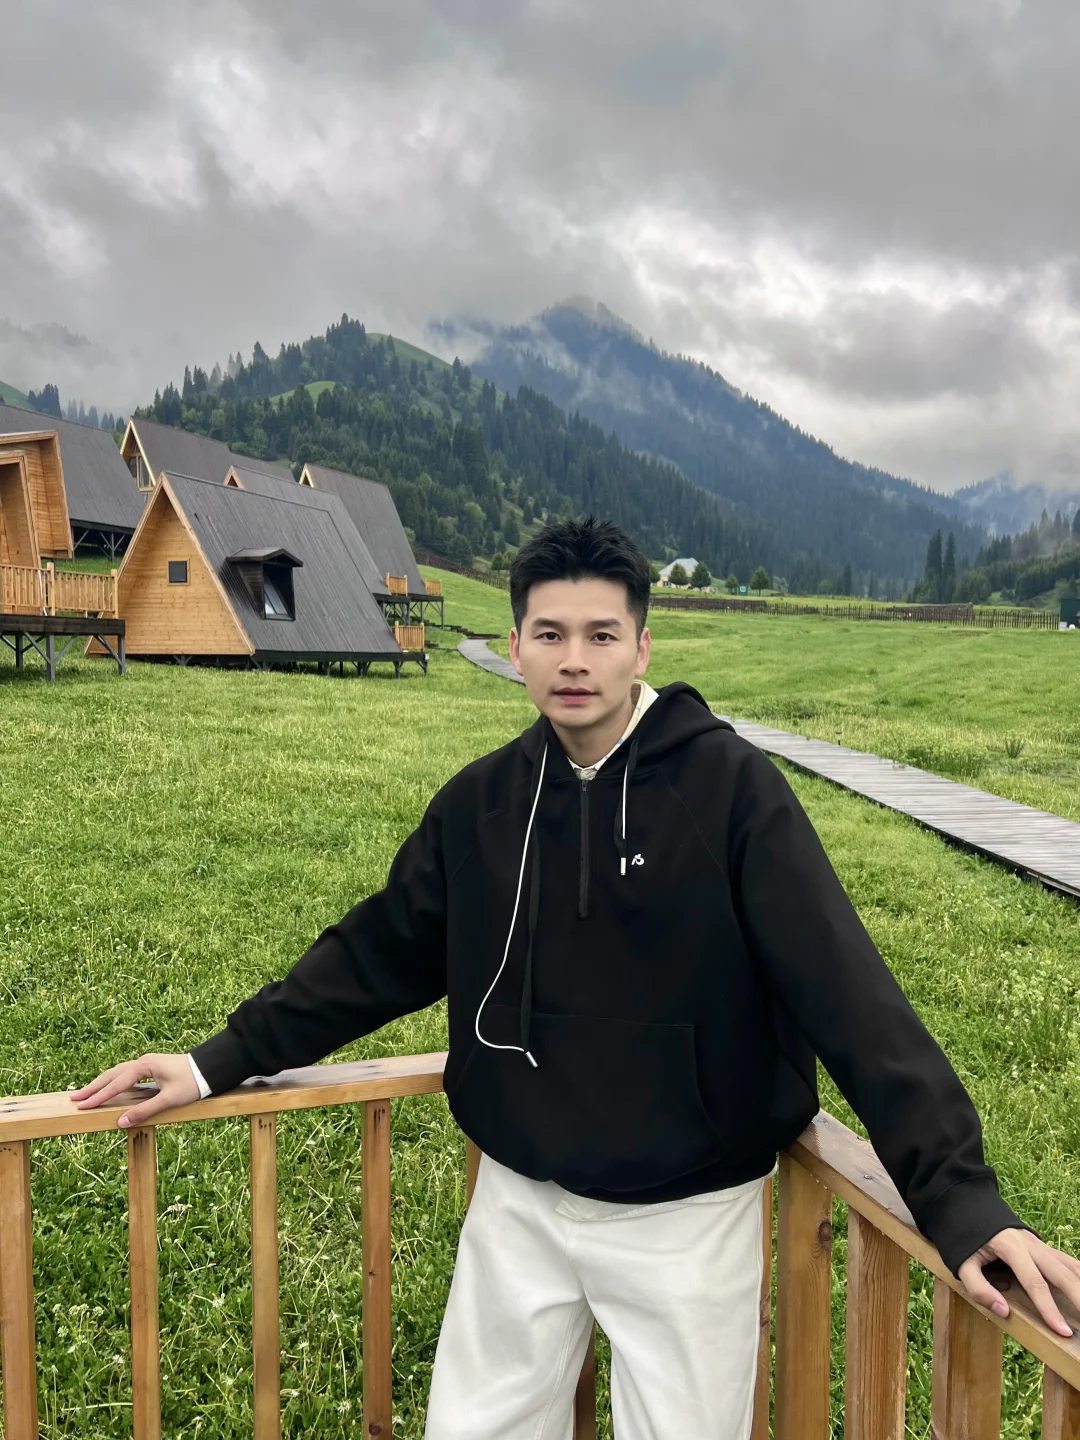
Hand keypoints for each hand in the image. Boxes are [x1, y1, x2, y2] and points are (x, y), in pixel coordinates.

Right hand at [70, 1053, 200, 1128]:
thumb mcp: (169, 1099)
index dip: (99, 1096)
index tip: (82, 1106)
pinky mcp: (150, 1067)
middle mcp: (143, 1062)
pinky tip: (108, 1088)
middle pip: (112, 1075)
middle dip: (93, 1088)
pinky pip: (125, 1074)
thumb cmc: (192, 1083)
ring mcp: (146, 1063)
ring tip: (86, 1094)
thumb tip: (120, 1122)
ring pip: (118, 1073)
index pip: (116, 1084)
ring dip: (102, 1084)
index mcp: (145, 1066)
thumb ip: (144, 1111)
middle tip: (74, 1099)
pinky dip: (113, 1082)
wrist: (210, 1068)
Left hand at [959, 1227, 1079, 1337]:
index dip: (1049, 1308)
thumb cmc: (965, 1238)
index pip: (1035, 1282)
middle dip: (1079, 1299)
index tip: (1063, 1331)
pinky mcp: (1045, 1248)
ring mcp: (1041, 1244)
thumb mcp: (962, 1262)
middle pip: (1062, 1273)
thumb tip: (1003, 1311)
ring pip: (1071, 1266)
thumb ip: (978, 1288)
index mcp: (1011, 1247)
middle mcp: (1031, 1244)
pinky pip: (1069, 1262)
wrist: (969, 1207)